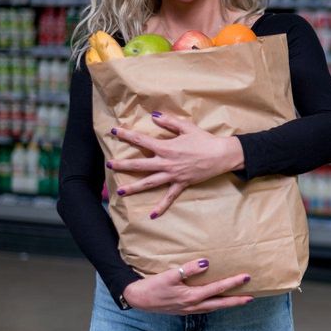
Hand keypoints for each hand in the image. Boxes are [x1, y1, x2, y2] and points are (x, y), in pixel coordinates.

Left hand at [107, 112, 244, 217]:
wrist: (221, 155)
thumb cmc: (204, 139)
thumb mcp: (187, 127)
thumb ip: (169, 121)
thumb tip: (154, 116)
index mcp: (166, 147)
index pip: (142, 141)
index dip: (126, 135)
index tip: (114, 132)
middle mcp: (166, 162)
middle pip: (140, 164)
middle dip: (123, 165)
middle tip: (109, 165)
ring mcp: (173, 175)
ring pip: (150, 182)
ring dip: (134, 187)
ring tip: (121, 191)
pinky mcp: (181, 183)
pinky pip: (170, 197)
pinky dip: (161, 206)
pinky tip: (152, 215)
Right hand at [122, 258, 252, 313]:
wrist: (138, 299)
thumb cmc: (153, 286)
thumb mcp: (169, 275)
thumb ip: (188, 269)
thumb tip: (206, 263)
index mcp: (192, 296)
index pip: (217, 288)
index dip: (233, 283)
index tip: (246, 277)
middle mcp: (193, 306)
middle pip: (220, 303)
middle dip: (236, 300)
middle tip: (251, 297)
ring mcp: (189, 310)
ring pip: (214, 308)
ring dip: (227, 304)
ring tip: (240, 300)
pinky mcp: (185, 310)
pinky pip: (205, 309)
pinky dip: (215, 306)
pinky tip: (218, 302)